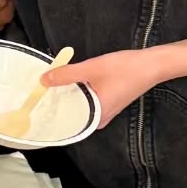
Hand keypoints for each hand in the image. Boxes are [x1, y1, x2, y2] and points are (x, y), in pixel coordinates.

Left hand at [47, 47, 162, 128]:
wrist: (152, 64)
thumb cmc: (124, 69)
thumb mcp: (91, 69)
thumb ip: (67, 75)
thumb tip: (43, 80)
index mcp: (95, 118)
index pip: (66, 122)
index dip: (49, 114)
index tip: (34, 106)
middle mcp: (99, 120)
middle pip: (72, 114)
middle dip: (56, 104)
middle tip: (37, 94)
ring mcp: (105, 112)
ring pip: (79, 107)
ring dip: (67, 97)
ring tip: (49, 88)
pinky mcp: (108, 102)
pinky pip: (87, 101)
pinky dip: (78, 93)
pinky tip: (68, 83)